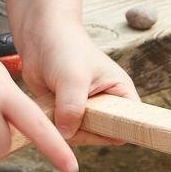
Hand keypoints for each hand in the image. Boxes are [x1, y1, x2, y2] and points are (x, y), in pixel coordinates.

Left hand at [19, 22, 138, 145]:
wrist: (40, 36)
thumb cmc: (65, 48)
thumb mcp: (73, 78)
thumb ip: (73, 108)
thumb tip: (66, 134)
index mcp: (120, 92)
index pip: (130, 124)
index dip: (117, 129)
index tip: (95, 125)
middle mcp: (105, 103)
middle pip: (102, 134)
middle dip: (83, 130)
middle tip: (67, 112)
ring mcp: (85, 109)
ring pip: (80, 136)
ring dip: (65, 128)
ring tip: (55, 103)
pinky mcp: (66, 112)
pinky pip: (63, 131)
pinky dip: (53, 125)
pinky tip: (47, 107)